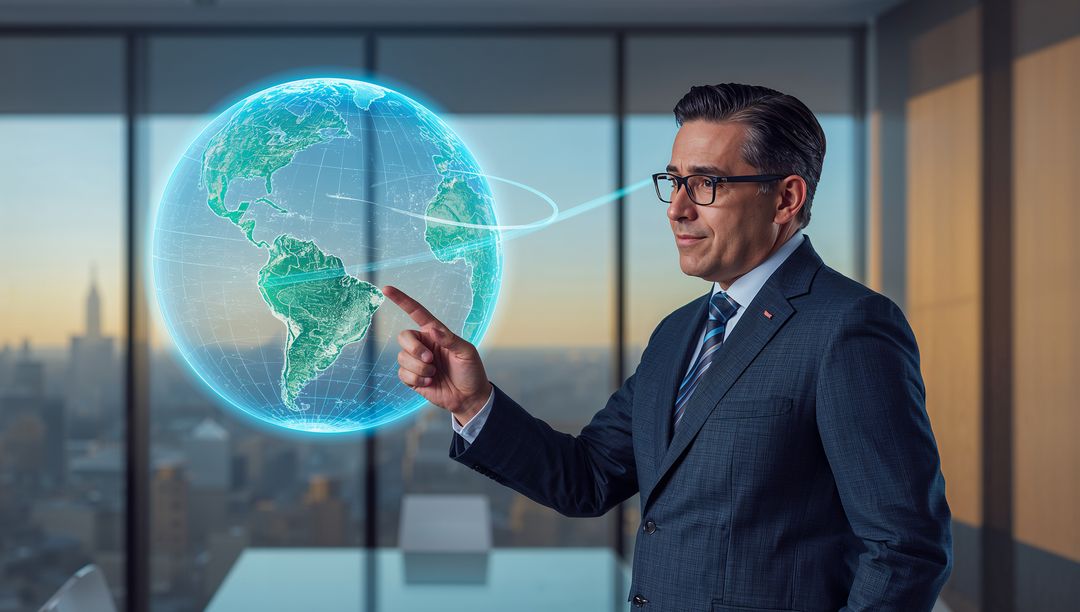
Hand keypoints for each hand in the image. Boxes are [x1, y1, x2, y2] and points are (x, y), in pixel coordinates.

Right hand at [383, 285, 492, 421]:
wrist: (469, 397)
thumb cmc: (471, 371)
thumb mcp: (466, 352)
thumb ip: (450, 340)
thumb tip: (433, 329)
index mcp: (435, 333)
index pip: (416, 312)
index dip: (401, 300)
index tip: (386, 289)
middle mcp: (423, 344)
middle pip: (403, 337)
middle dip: (414, 349)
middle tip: (430, 359)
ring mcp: (416, 361)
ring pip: (402, 358)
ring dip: (419, 368)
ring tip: (434, 374)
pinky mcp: (412, 377)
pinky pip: (402, 374)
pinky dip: (416, 379)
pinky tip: (429, 382)